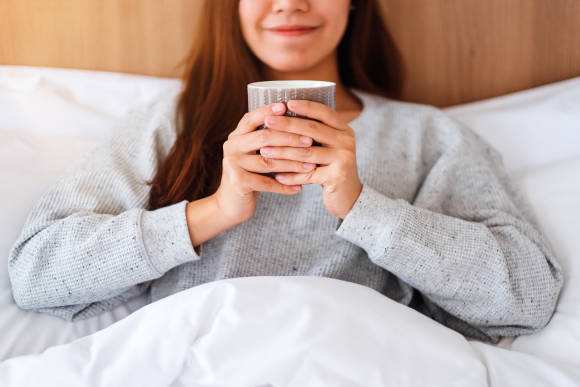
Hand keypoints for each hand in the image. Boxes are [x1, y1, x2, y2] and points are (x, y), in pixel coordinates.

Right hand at [213, 102, 315, 224]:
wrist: (230, 204)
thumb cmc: (250, 175)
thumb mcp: (254, 154)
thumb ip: (267, 140)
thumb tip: (297, 122)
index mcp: (236, 136)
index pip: (252, 118)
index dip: (267, 111)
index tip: (286, 106)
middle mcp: (231, 146)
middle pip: (263, 137)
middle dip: (290, 138)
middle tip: (310, 141)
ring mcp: (232, 164)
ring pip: (268, 161)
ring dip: (292, 163)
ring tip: (311, 166)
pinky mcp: (237, 182)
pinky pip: (266, 183)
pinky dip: (285, 186)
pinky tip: (300, 187)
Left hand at [259, 99, 362, 218]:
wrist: (349, 196)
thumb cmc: (331, 168)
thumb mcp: (329, 146)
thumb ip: (315, 133)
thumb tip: (284, 115)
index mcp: (344, 130)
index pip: (324, 112)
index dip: (306, 107)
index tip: (287, 102)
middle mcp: (347, 141)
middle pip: (313, 130)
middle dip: (288, 125)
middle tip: (268, 122)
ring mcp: (344, 159)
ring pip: (307, 153)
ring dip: (283, 152)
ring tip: (264, 151)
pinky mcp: (337, 177)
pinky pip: (308, 175)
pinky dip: (291, 176)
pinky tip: (277, 176)